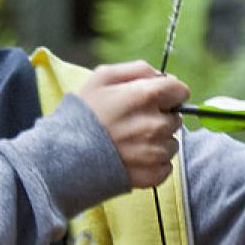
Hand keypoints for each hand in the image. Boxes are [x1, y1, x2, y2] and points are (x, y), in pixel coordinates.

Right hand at [76, 61, 188, 187]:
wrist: (64, 157)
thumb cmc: (82, 114)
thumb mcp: (102, 77)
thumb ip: (137, 70)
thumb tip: (161, 75)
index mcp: (145, 96)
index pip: (180, 90)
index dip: (170, 93)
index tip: (158, 99)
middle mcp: (155, 124)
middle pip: (176, 118)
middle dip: (160, 117)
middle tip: (134, 122)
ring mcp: (154, 152)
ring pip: (171, 143)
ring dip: (157, 142)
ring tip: (130, 142)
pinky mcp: (152, 175)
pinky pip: (166, 166)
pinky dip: (153, 163)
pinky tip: (132, 158)